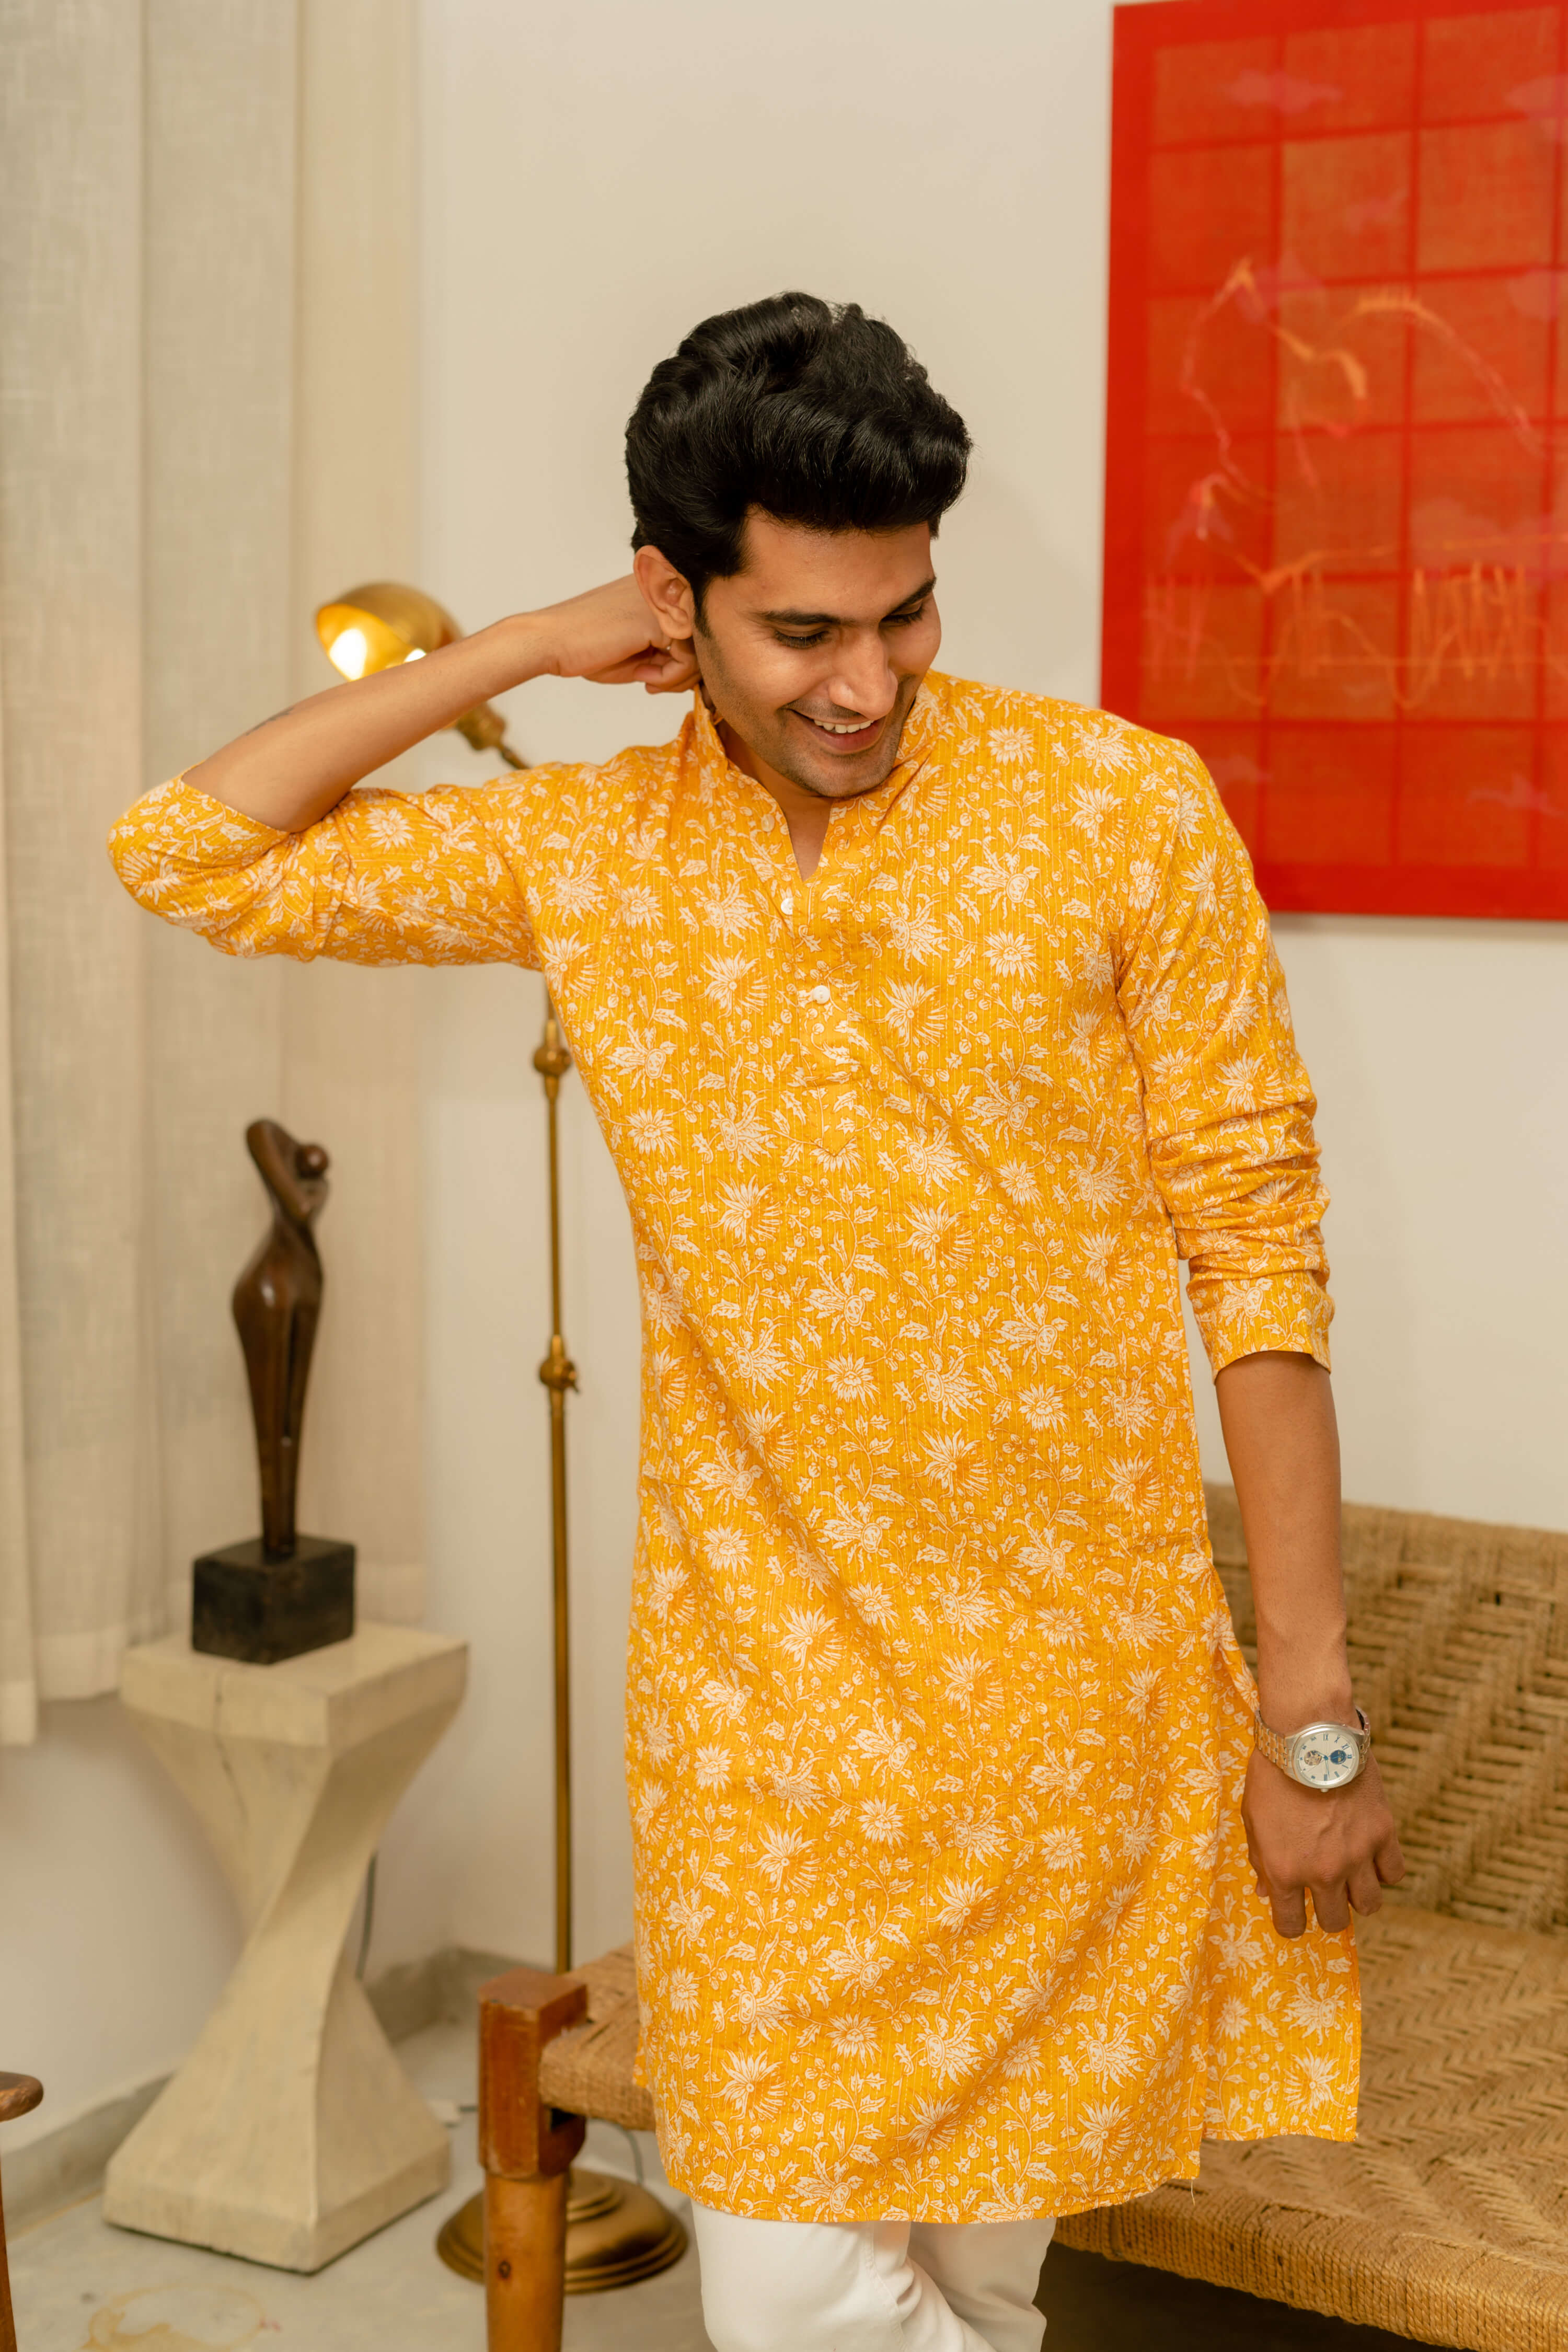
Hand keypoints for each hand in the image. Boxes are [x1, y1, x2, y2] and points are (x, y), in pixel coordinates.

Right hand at [530, 575, 700, 695]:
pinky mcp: (660, 619)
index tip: (655, 676)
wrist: (552, 641)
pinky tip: (643, 678)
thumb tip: (704, 669)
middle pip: (702, 637)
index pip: (693, 625)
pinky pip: (688, 658)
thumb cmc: (587, 647)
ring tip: (646, 681)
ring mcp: (664, 601)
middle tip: (653, 684)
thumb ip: (671, 651)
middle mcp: (664, 588)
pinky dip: (670, 677)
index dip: (681, 659)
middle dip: (684, 671)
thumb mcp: (639, 651)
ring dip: (676, 677)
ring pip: (700, 649)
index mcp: (657, 588)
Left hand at [1242, 1749, 1404, 1937]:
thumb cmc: (1272, 1774)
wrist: (1308, 1734)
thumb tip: (1265, 1893)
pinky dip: (1384, 1869)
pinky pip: (1395, 1873)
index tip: (1293, 1914)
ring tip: (1350, 1878)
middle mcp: (1322, 1871)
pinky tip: (1371, 1855)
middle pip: (1335, 1921)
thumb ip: (1261, 1860)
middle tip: (1323, 1891)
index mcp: (1284, 1870)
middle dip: (1327, 1911)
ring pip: (1370, 1905)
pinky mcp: (1383, 1833)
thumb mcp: (1253, 1819)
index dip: (1291, 1923)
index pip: (1292, 1925)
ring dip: (1358, 1896)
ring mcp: (1356, 1855)